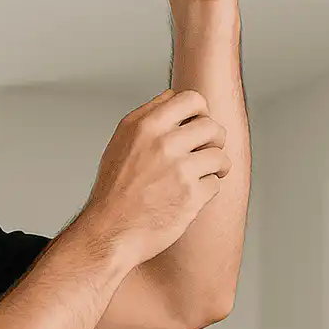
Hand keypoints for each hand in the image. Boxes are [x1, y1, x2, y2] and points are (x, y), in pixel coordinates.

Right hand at [79, 88, 231, 265]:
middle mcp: (162, 143)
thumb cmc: (114, 190)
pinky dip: (207, 191)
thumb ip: (147, 116)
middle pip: (212, 126)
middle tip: (207, 152)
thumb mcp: (121, 141)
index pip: (193, 99)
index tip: (198, 126)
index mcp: (145, 125)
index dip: (202, 112)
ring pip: (220, 155)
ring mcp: (179, 170)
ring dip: (217, 166)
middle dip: (215, 140)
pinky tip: (191, 196)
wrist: (109, 232)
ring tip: (206, 174)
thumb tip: (173, 96)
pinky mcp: (191, 196)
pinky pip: (216, 184)